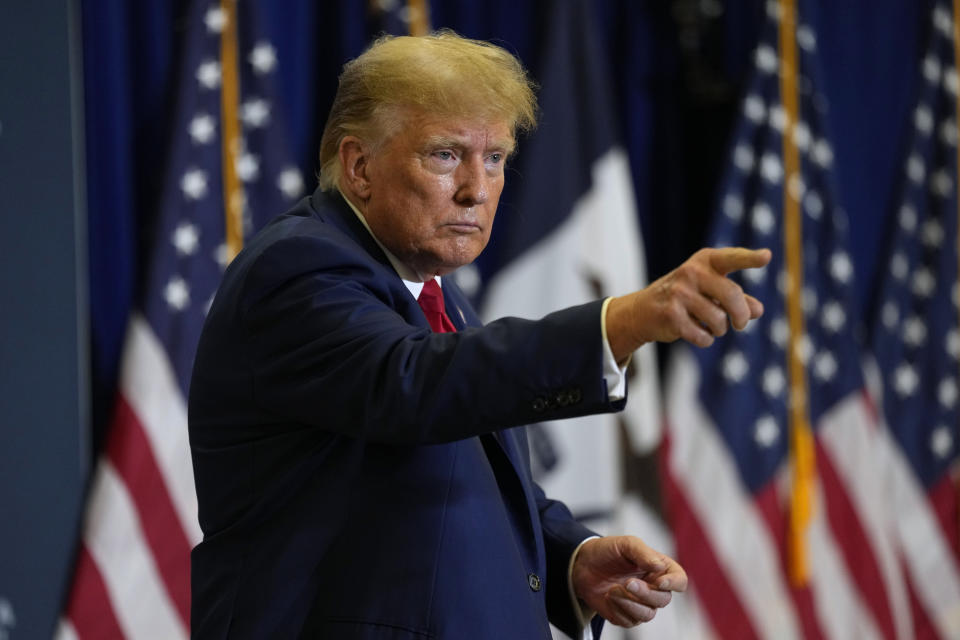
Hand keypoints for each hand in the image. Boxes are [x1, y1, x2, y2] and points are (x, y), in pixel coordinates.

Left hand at [572, 536, 686, 626]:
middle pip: (664, 600)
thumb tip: (659, 566)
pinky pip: (630, 621)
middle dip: (645, 593)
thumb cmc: (607, 551)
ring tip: (612, 590)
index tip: (659, 582)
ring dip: (630, 603)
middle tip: (627, 582)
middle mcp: (654, 588)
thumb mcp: (625, 544)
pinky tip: (608, 597)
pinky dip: (618, 610)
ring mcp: (641, 603)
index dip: (674, 584)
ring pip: (648, 614)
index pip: (679, 580)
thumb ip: (643, 553)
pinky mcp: (627, 615)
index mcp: (660, 569)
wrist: (582, 565)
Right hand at [606, 247, 770, 360]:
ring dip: (720, 330)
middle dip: (741, 316)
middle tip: (741, 325)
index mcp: (705, 262)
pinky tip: (697, 333)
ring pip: (718, 320)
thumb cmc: (685, 297)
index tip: (767, 256)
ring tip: (711, 326)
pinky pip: (703, 336)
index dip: (749, 258)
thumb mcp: (711, 291)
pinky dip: (705, 339)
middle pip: (732, 296)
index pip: (731, 258)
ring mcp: (679, 293)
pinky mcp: (671, 315)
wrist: (644, 310)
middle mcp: (691, 273)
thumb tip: (758, 310)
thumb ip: (737, 299)